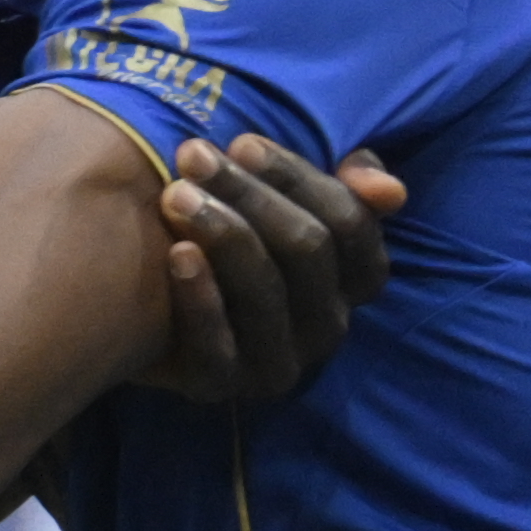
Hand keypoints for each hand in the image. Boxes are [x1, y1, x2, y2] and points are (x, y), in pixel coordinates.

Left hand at [141, 133, 403, 408]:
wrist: (140, 302)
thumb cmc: (222, 237)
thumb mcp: (284, 205)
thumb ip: (344, 189)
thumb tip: (390, 192)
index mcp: (352, 281)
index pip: (351, 225)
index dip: (299, 180)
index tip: (243, 143)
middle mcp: (326, 326)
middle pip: (309, 250)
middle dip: (250, 194)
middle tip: (193, 155)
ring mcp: (278, 362)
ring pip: (267, 293)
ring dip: (223, 234)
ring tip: (175, 194)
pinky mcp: (221, 387)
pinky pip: (219, 349)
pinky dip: (201, 300)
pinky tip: (177, 253)